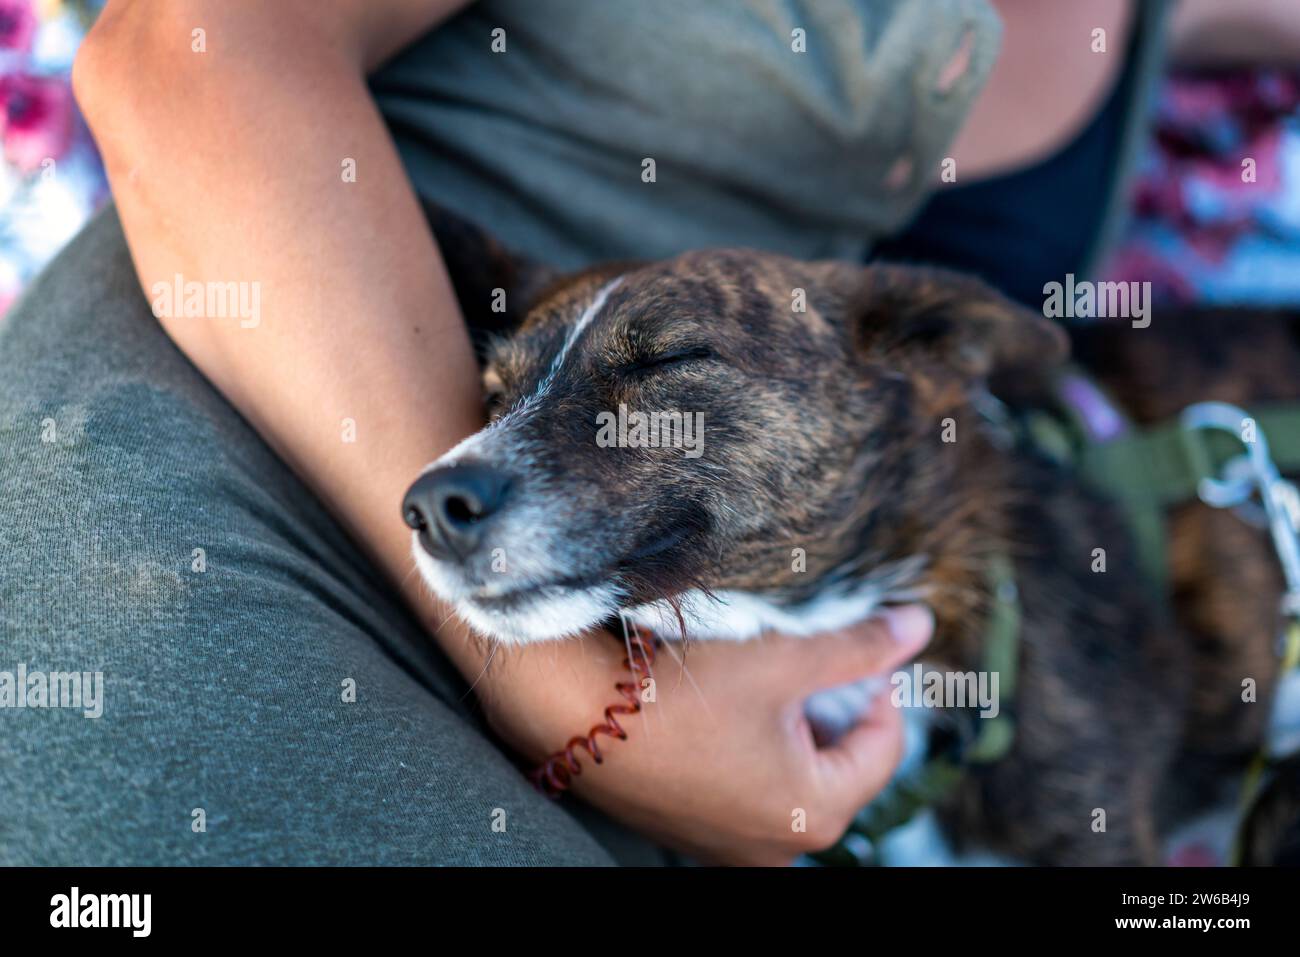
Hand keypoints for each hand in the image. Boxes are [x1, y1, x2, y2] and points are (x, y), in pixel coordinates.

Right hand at [460, 605, 932, 864]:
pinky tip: (724, 705)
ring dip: (790, 729)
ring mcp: (728, 844)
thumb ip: (859, 647)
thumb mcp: (785, 659)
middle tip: (813, 657)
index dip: (882, 689)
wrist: (577, 714)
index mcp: (815, 813)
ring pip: (788, 778)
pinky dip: (750, 748)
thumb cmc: (684, 692)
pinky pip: (743, 789)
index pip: (883, 748)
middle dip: (832, 709)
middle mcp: (776, 846)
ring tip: (766, 675)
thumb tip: (918, 626)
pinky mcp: (690, 830)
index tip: (866, 648)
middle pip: (835, 767)